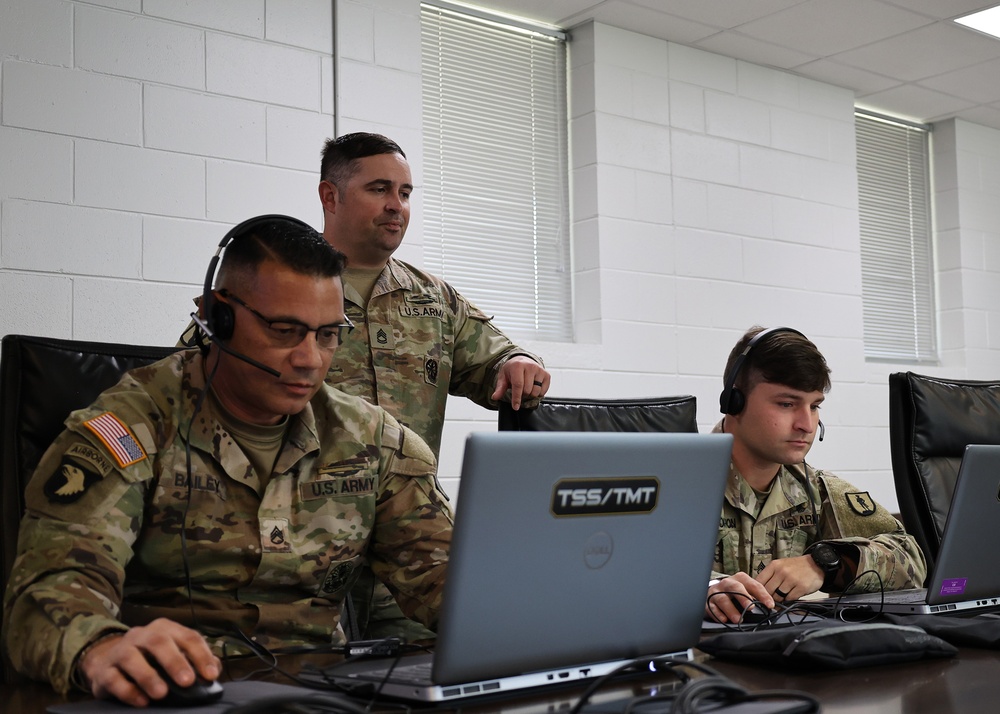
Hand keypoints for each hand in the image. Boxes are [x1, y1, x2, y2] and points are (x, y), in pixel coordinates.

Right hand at [79, 618, 219, 706]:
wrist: (106, 661)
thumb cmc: (148, 658)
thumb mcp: (172, 653)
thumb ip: (194, 660)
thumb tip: (214, 670)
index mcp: (165, 629)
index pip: (187, 636)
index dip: (201, 655)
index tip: (210, 675)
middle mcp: (142, 635)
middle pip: (159, 642)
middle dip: (175, 662)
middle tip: (188, 682)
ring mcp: (121, 651)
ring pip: (132, 658)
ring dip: (149, 676)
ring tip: (162, 694)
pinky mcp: (104, 670)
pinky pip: (114, 678)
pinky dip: (128, 691)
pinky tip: (142, 701)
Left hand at [492, 356, 549, 409]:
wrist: (522, 360)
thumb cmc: (512, 369)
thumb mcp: (503, 377)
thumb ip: (500, 388)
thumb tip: (495, 397)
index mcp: (518, 366)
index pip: (518, 385)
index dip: (516, 398)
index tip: (515, 407)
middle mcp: (530, 366)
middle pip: (527, 390)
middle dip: (522, 395)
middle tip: (519, 390)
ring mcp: (540, 370)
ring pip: (536, 392)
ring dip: (530, 394)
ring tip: (526, 388)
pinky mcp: (546, 375)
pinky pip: (543, 391)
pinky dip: (538, 393)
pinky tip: (533, 387)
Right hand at [705, 572, 773, 622]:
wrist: (715, 591)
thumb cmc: (734, 592)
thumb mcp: (746, 590)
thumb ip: (756, 597)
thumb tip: (770, 608)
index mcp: (740, 579)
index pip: (753, 585)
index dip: (762, 595)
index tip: (770, 605)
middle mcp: (727, 583)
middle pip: (735, 588)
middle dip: (743, 598)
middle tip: (750, 608)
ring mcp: (716, 591)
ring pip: (723, 599)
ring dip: (731, 609)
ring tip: (738, 619)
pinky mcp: (708, 601)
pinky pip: (712, 608)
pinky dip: (718, 614)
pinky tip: (724, 620)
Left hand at [755, 555, 824, 600]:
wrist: (816, 564)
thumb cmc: (796, 567)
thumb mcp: (780, 566)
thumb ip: (770, 576)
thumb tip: (759, 591)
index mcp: (774, 565)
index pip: (759, 581)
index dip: (758, 591)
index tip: (759, 596)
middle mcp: (781, 571)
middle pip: (768, 591)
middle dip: (769, 598)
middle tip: (771, 600)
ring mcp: (791, 579)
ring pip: (778, 597)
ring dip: (780, 600)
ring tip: (783, 597)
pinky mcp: (801, 587)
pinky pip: (790, 599)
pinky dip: (790, 600)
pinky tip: (792, 596)